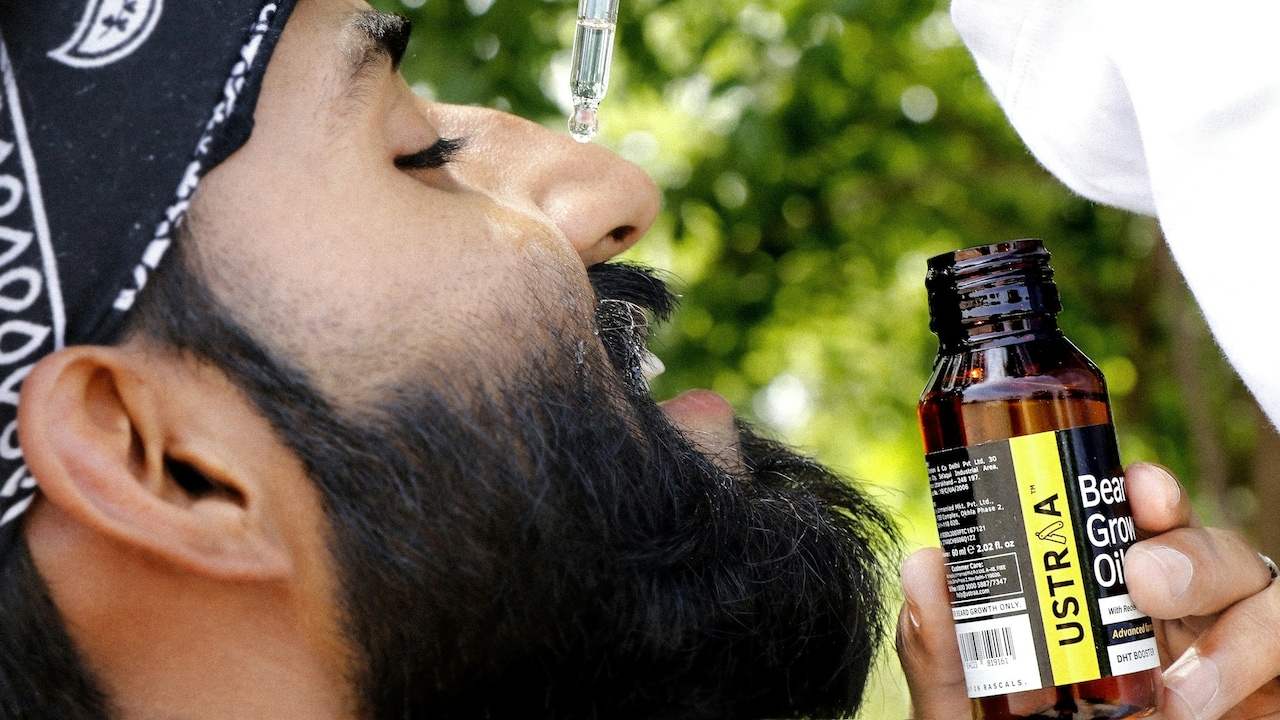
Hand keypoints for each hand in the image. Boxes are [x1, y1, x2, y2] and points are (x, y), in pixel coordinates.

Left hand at [896, 462, 1279, 719]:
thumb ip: (940, 650)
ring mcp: (1223, 651)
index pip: (1135, 518)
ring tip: (1178, 692)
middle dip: (1187, 549)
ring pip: (1262, 595)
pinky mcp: (1263, 696)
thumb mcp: (966, 704)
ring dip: (1231, 631)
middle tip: (1144, 579)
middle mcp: (1171, 611)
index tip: (1133, 486)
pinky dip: (1251, 669)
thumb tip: (927, 565)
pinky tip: (1194, 705)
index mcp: (1102, 590)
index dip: (1146, 491)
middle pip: (1207, 545)